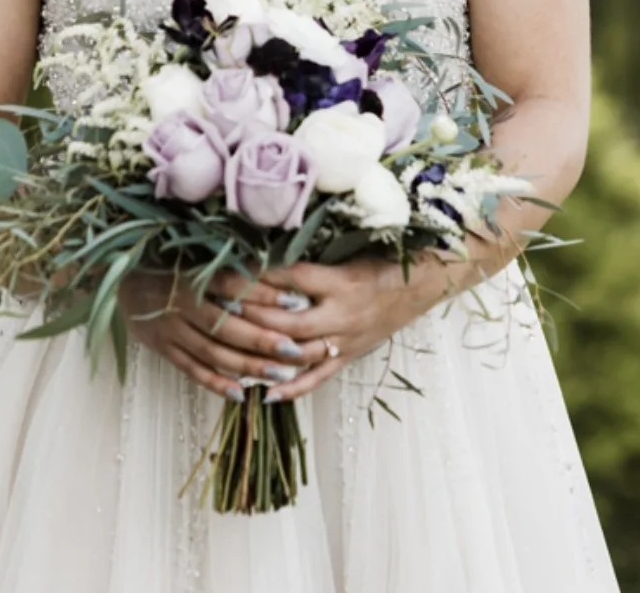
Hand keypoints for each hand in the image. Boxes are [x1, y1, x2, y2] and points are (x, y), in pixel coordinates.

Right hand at [117, 268, 326, 401]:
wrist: (118, 277)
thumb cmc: (165, 262)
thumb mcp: (190, 255)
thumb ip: (224, 267)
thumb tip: (271, 268)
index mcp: (190, 275)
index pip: (232, 285)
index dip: (263, 293)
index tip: (295, 300)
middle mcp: (180, 304)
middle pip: (225, 326)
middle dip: (262, 340)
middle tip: (294, 351)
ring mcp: (169, 329)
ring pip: (212, 352)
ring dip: (247, 365)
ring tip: (279, 374)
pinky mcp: (162, 348)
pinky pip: (192, 369)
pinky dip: (216, 382)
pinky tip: (242, 393)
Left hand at [219, 251, 480, 404]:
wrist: (423, 283)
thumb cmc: (384, 259)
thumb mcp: (350, 249)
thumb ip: (312, 252)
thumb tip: (266, 245)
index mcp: (341, 280)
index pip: (290, 280)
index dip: (256, 276)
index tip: (224, 270)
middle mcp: (342, 313)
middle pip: (287, 321)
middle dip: (249, 316)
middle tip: (216, 309)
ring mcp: (346, 340)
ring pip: (298, 353)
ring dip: (264, 353)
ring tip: (229, 351)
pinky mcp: (350, 357)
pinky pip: (318, 378)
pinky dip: (292, 389)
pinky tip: (264, 394)